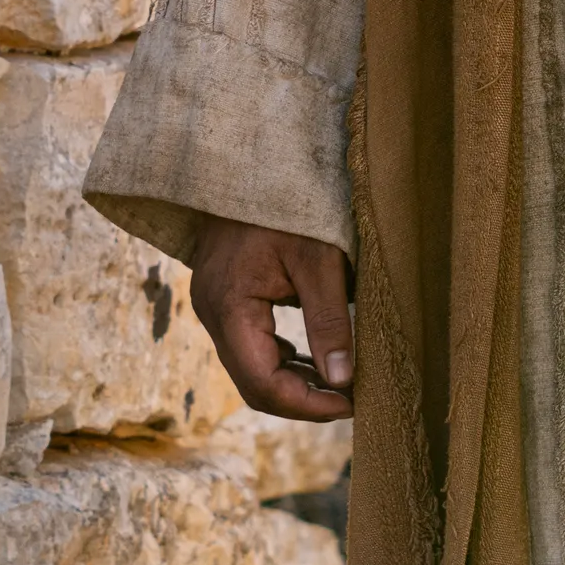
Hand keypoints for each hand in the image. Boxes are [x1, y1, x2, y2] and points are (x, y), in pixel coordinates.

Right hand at [188, 218, 354, 420]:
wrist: (249, 159)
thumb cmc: (288, 202)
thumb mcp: (319, 258)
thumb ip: (329, 320)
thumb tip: (342, 380)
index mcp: (229, 307)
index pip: (264, 384)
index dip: (307, 405)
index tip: (351, 403)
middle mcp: (213, 314)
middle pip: (254, 384)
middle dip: (302, 401)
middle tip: (351, 400)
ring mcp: (215, 307)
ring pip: (251, 369)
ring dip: (293, 383)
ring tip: (341, 385)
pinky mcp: (226, 299)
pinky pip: (250, 346)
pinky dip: (282, 360)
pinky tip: (315, 358)